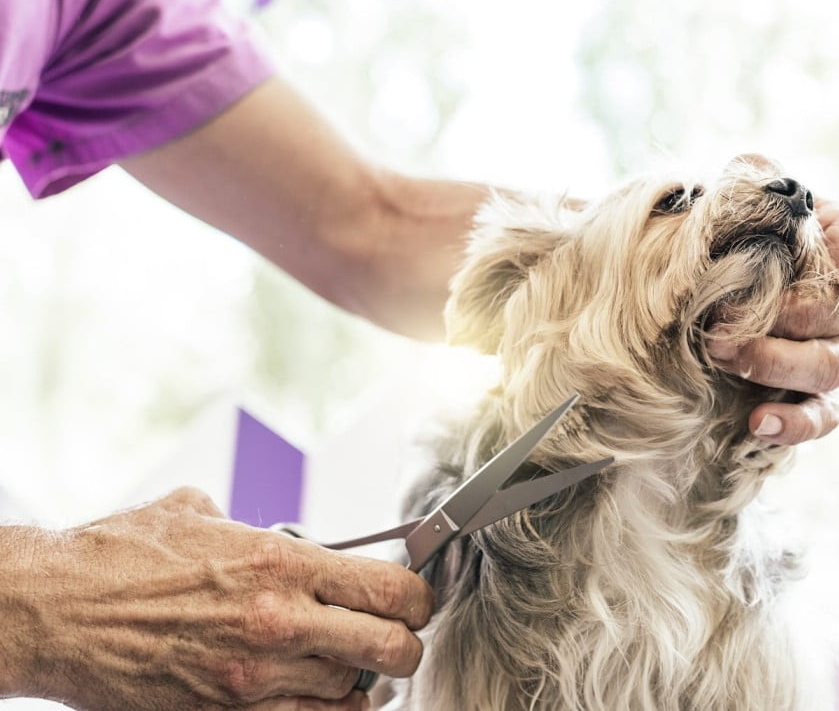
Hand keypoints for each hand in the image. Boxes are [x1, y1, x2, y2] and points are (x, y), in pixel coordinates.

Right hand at [13, 488, 432, 709]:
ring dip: (361, 678)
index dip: (417, 598)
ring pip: (350, 691)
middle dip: (405, 645)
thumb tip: (286, 535)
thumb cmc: (120, 557)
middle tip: (399, 637)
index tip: (414, 599)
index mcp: (281, 562)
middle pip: (389, 648)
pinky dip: (328, 710)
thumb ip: (257, 527)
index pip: (390, 590)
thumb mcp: (200, 513)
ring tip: (353, 663)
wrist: (55, 611)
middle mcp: (279, 621)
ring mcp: (254, 677)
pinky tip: (327, 696)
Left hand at [707, 198, 838, 444]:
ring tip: (728, 360)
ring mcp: (835, 353)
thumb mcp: (759, 190)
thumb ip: (758, 176)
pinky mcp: (808, 389)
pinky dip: (790, 426)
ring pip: (828, 380)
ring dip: (777, 373)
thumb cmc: (757, 222)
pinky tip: (755, 425)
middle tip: (724, 332)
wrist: (735, 261)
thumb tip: (753, 164)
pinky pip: (815, 417)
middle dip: (787, 339)